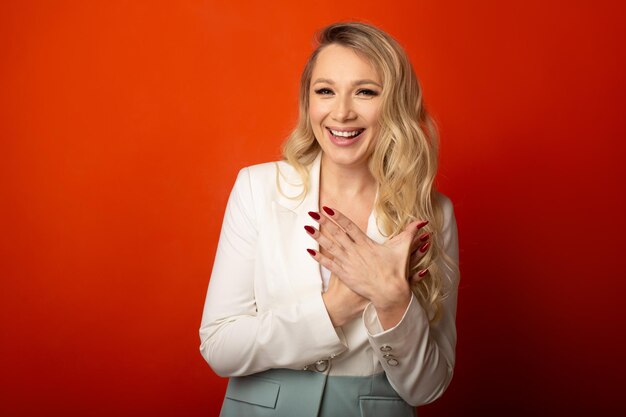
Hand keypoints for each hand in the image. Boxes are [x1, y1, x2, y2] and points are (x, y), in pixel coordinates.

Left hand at [305, 206, 430, 314]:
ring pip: (330, 247)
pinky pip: (329, 264)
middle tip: (312, 213)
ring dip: (318, 237)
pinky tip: (309, 251)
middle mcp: (355, 251)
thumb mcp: (403, 249)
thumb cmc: (396, 271)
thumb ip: (410, 233)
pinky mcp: (345, 275)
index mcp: (366, 244)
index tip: (328, 208)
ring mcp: (348, 263)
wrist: (389, 293)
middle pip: (336, 234)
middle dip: (323, 223)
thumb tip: (421, 221)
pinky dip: (319, 257)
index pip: (349, 226)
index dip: (338, 216)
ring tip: (307, 227)